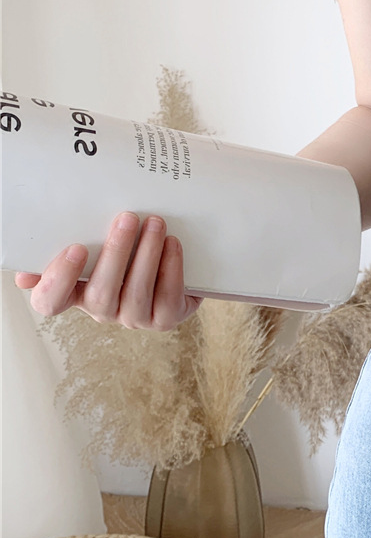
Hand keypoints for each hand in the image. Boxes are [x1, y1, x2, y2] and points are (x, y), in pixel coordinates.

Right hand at [15, 211, 202, 330]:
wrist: (178, 269)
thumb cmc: (129, 253)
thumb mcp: (98, 246)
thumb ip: (69, 246)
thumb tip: (26, 271)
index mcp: (76, 292)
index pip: (50, 301)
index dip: (58, 280)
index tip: (75, 248)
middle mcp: (103, 310)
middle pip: (100, 293)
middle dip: (116, 252)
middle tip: (128, 218)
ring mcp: (134, 318)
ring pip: (136, 293)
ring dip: (147, 254)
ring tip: (156, 223)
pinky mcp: (165, 318)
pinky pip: (167, 297)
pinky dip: (171, 267)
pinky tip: (172, 243)